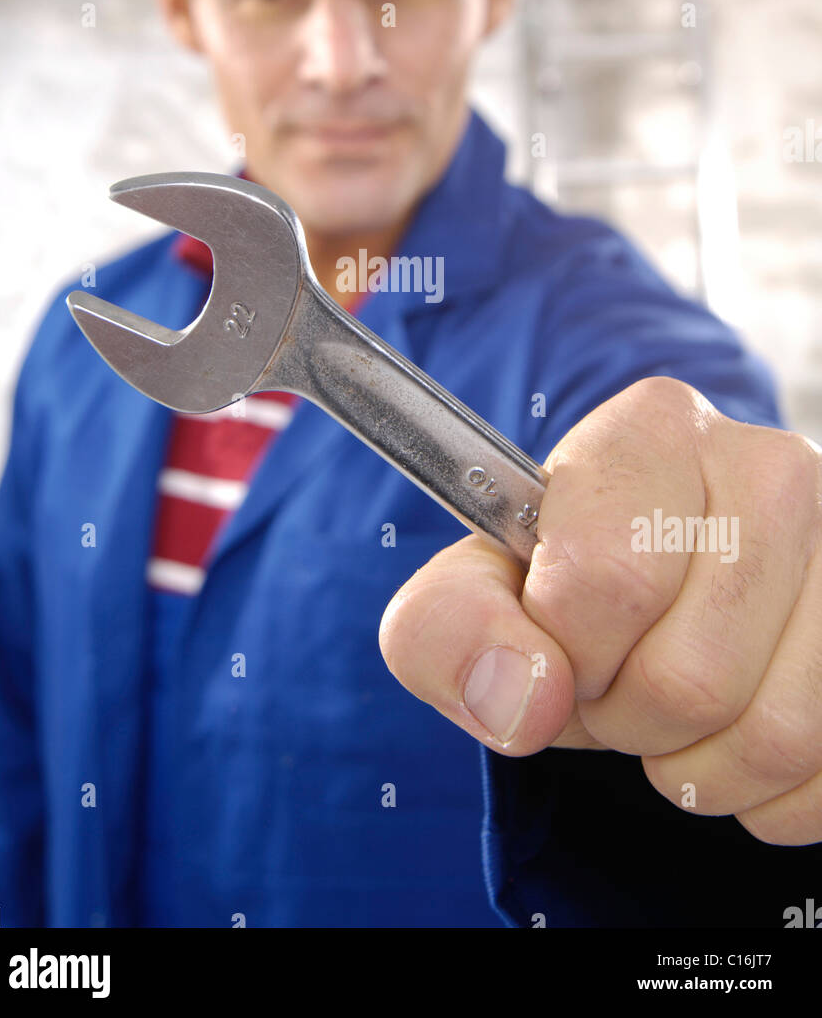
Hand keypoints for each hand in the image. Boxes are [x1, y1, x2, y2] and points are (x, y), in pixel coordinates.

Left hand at [379, 377, 821, 843]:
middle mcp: (772, 468)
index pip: (608, 579)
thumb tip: (524, 700)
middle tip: (615, 681)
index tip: (560, 638)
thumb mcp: (474, 589)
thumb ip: (450, 630)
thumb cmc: (565, 585)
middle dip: (625, 718)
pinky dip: (762, 793)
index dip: (566, 650)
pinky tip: (732, 730)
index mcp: (655, 431)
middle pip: (691, 677)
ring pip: (774, 736)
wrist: (655, 591)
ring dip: (696, 765)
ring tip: (671, 708)